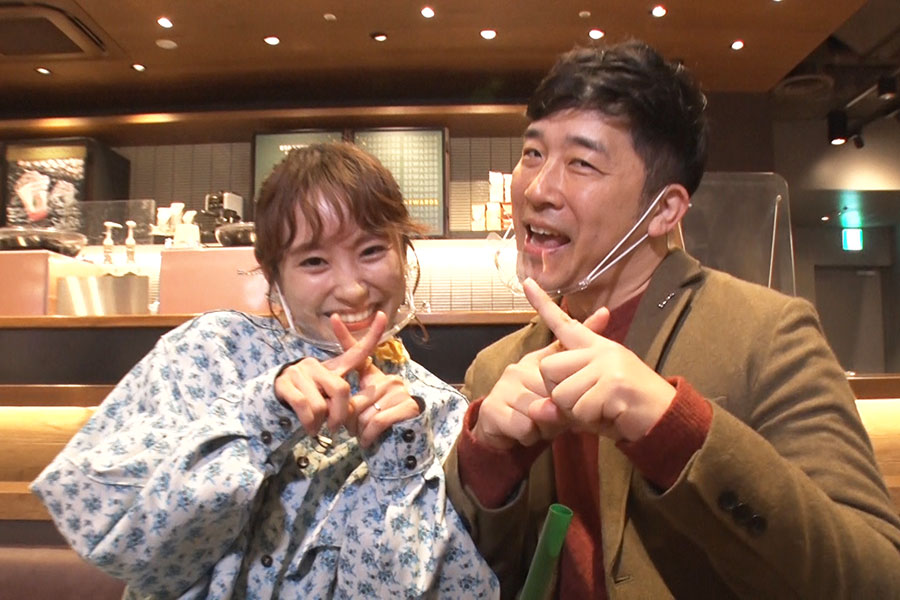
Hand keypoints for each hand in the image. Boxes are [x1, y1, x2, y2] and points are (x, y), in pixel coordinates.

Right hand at [274, 312, 385, 435]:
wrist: (275, 398)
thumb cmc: (310, 398)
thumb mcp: (329, 396)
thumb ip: (343, 400)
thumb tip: (351, 413)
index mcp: (334, 367)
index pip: (357, 350)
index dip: (372, 334)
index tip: (382, 315)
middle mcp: (316, 364)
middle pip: (340, 389)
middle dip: (339, 414)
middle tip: (335, 427)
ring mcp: (299, 372)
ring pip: (321, 404)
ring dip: (320, 422)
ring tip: (316, 425)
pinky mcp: (284, 383)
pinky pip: (303, 407)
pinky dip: (309, 422)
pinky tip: (309, 428)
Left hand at [331, 315, 420, 447]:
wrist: (406, 447)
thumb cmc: (381, 430)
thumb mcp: (363, 412)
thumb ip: (352, 403)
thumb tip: (338, 408)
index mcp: (376, 379)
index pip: (360, 355)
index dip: (345, 337)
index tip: (333, 318)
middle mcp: (389, 380)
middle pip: (355, 401)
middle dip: (350, 422)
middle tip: (354, 431)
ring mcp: (400, 392)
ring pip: (365, 414)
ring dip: (360, 432)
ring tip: (365, 436)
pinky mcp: (408, 406)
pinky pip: (376, 422)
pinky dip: (368, 436)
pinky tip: (370, 441)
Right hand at [472, 295, 611, 449]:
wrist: (499, 432)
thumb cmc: (535, 410)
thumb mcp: (561, 391)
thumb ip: (580, 367)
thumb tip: (606, 312)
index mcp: (537, 361)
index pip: (557, 347)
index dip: (561, 330)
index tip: (579, 305)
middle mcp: (518, 368)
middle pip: (554, 391)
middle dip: (559, 412)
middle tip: (553, 418)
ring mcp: (504, 386)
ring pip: (539, 411)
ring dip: (544, 426)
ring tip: (538, 425)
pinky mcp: (493, 407)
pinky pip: (525, 426)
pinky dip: (529, 436)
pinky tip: (525, 432)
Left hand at [523, 278, 675, 440]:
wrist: (669, 418)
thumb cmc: (628, 410)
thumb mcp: (592, 400)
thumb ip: (565, 399)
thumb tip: (536, 410)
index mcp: (597, 347)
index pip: (565, 324)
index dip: (543, 304)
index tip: (527, 282)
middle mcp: (601, 349)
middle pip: (548, 368)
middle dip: (559, 394)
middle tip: (588, 403)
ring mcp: (607, 364)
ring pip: (560, 393)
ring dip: (576, 412)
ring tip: (603, 410)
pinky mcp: (613, 384)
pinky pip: (579, 410)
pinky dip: (590, 421)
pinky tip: (611, 415)